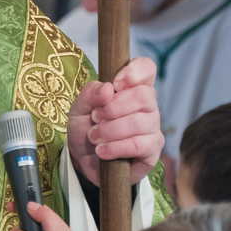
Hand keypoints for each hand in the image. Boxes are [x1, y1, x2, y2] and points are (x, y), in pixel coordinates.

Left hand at [67, 56, 162, 186]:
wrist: (85, 161)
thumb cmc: (86, 129)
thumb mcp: (78, 109)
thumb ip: (89, 95)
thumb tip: (107, 88)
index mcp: (131, 88)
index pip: (146, 68)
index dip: (134, 72)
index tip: (115, 84)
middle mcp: (147, 105)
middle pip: (144, 95)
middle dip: (113, 108)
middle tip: (95, 118)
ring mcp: (152, 128)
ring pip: (139, 122)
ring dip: (110, 130)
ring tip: (94, 137)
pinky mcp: (152, 150)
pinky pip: (139, 145)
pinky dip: (116, 147)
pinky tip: (102, 151)